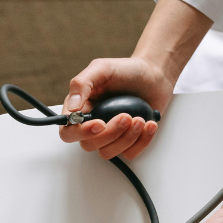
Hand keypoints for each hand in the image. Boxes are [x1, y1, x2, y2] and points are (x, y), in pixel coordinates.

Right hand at [59, 0, 211, 159]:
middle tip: (127, 116)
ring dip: (127, 138)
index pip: (69, 132)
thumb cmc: (126, 71)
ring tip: (140, 119)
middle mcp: (92, 125)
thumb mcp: (102, 69)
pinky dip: (142, 141)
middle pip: (89, 145)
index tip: (100, 123)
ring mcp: (110, 135)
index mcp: (80, 109)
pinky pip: (129, 153)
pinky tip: (149, 124)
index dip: (82, 132)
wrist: (154, 76)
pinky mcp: (127, 142)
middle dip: (111, 133)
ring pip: (108, 152)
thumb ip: (82, 84)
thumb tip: (71, 109)